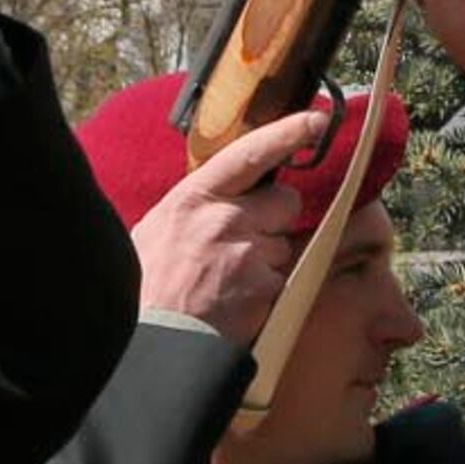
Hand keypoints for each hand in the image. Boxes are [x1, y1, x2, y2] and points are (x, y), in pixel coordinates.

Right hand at [130, 107, 329, 346]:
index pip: (247, 154)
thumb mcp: (158, 231)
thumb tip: (225, 191)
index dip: (285, 133)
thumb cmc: (149, 290)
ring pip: (285, 244)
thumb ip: (196, 207)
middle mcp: (222, 220)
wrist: (154, 344)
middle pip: (285, 201)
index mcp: (193, 199)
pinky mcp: (264, 287)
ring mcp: (246, 254)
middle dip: (276, 220)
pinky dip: (268, 292)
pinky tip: (238, 303)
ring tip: (230, 282)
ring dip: (269, 261)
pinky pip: (284, 279)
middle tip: (246, 244)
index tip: (315, 120)